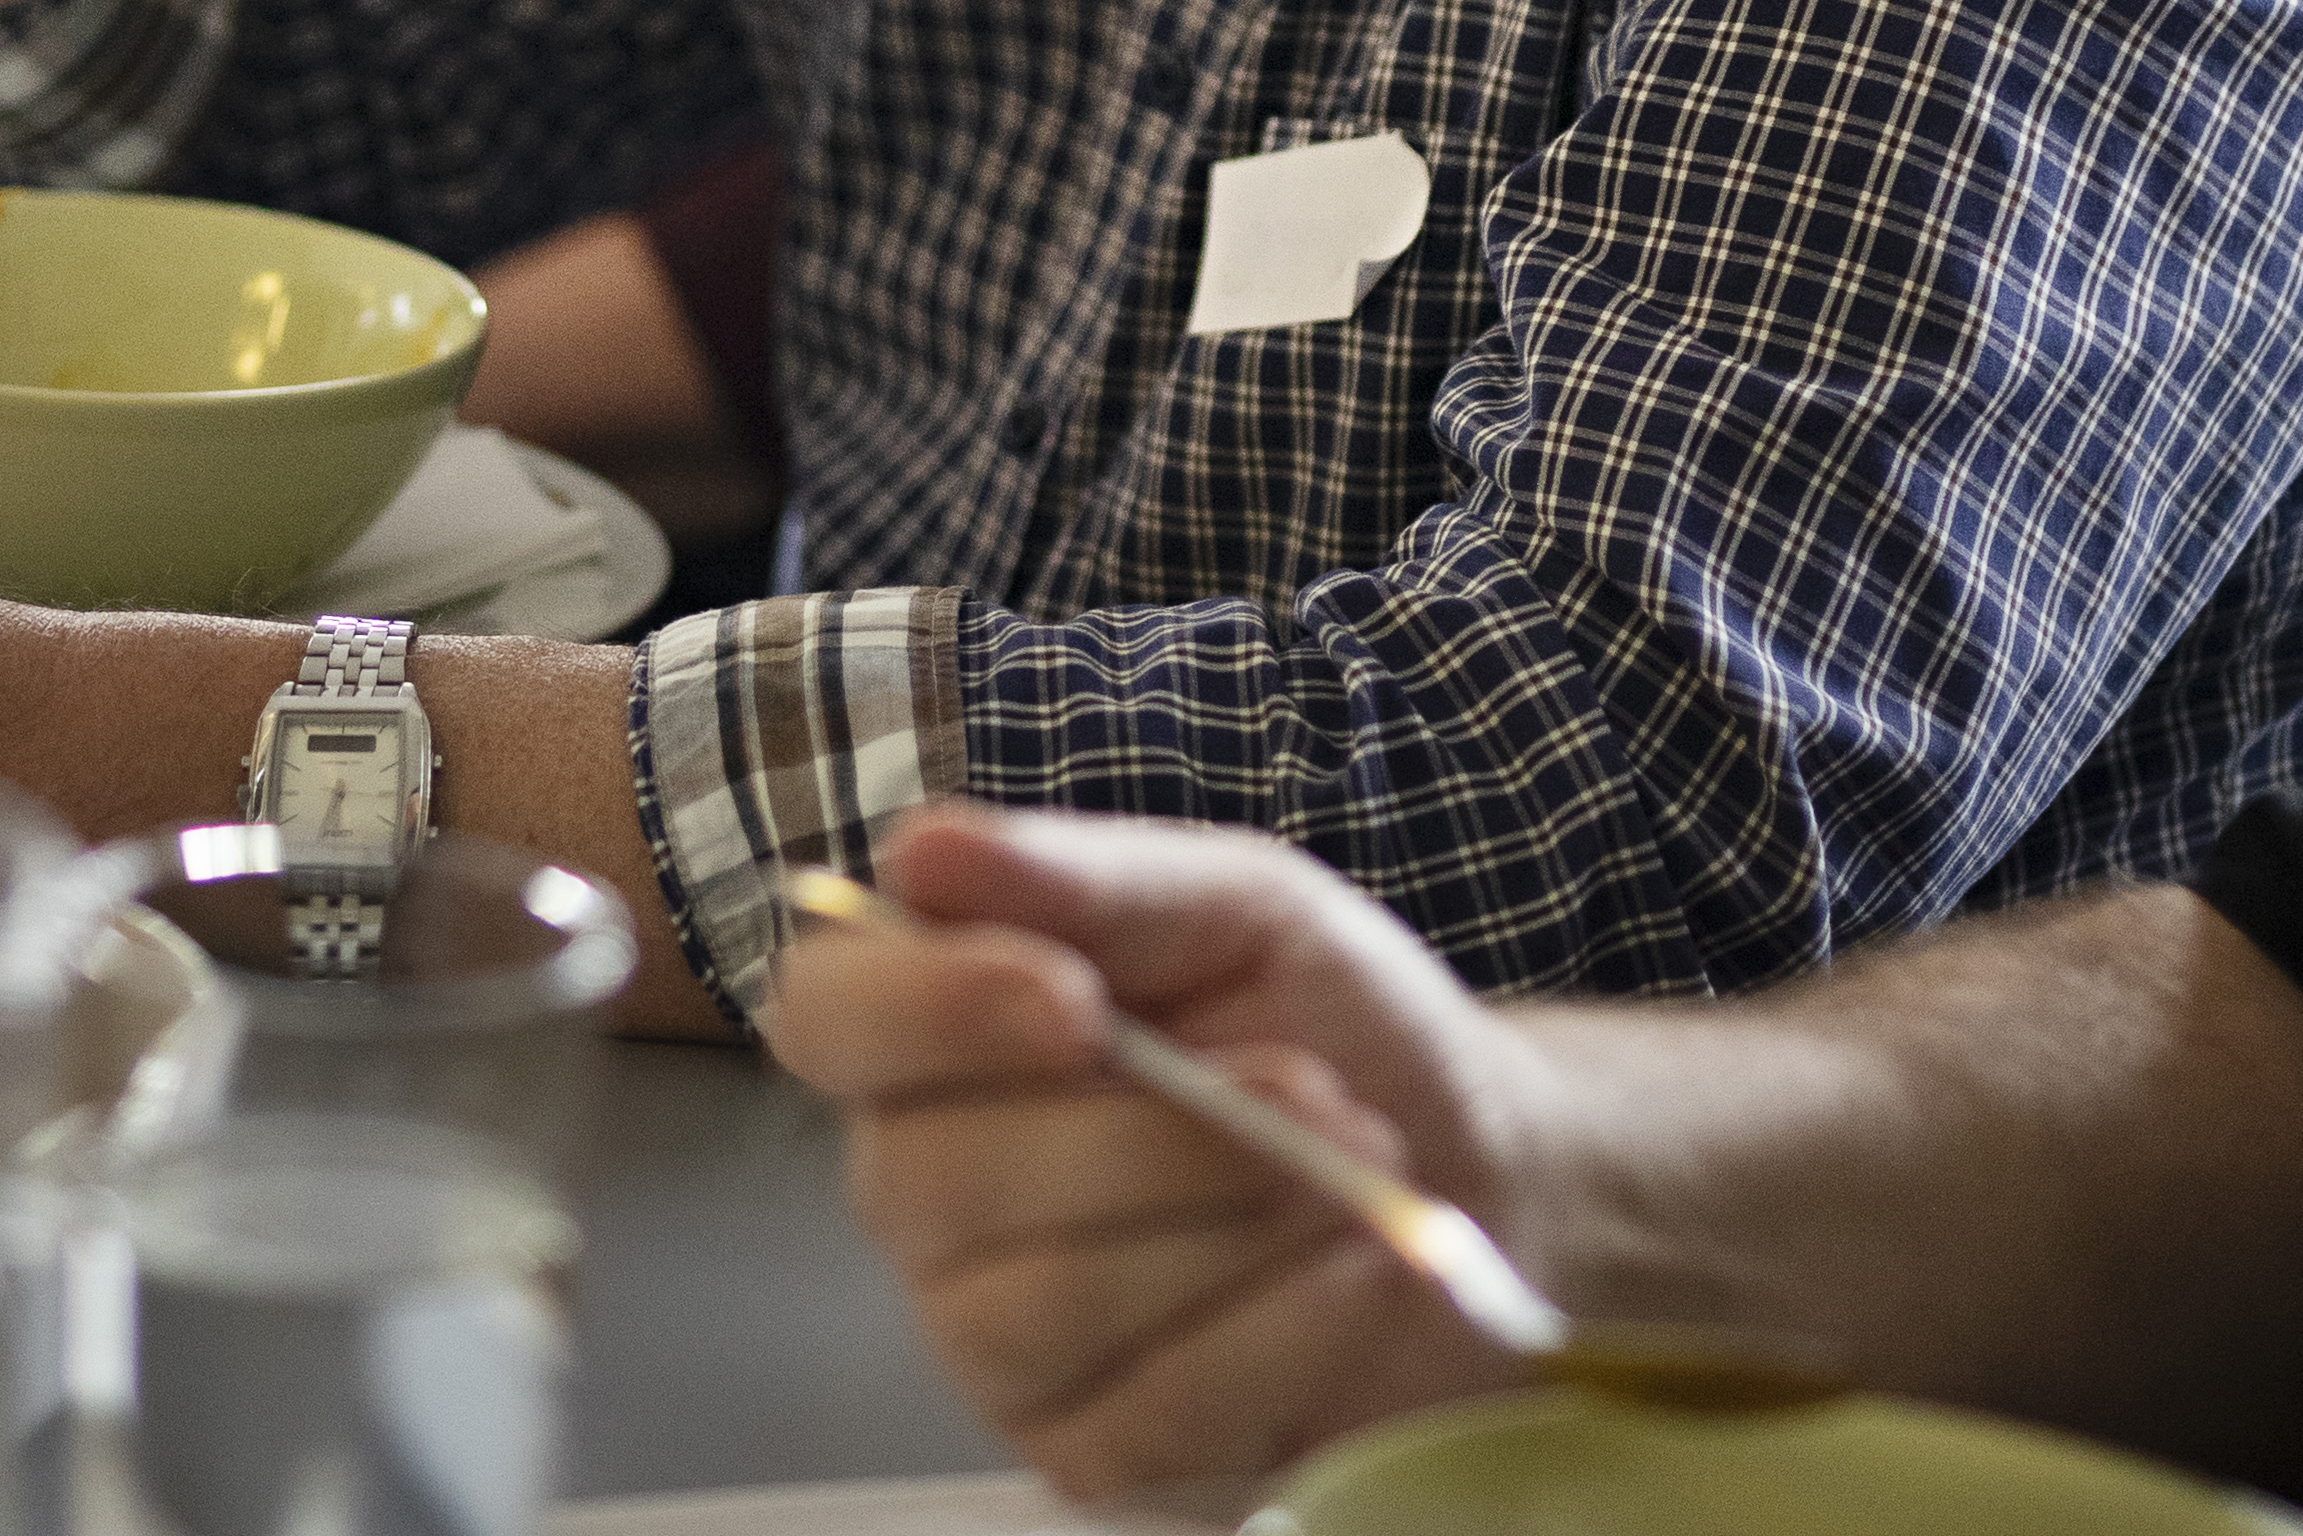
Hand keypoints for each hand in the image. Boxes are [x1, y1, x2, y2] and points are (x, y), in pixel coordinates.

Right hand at [767, 804, 1548, 1507]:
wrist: (1475, 1169)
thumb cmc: (1330, 1018)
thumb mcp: (1238, 906)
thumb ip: (1086, 882)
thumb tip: (922, 849)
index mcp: (935, 1029)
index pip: (826, 1018)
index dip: (925, 1013)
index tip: (1077, 1004)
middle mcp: (926, 1190)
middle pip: (938, 1181)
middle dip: (1152, 1140)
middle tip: (1318, 1095)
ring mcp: (993, 1340)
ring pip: (1042, 1304)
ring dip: (1229, 1228)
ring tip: (1361, 1170)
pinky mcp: (1088, 1453)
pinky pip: (1152, 1411)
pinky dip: (1283, 1329)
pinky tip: (1364, 1271)